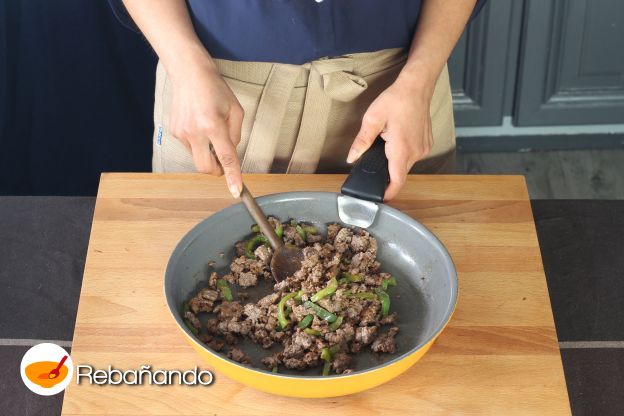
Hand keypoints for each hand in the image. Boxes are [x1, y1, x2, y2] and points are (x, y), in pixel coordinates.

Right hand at [168, 55, 243, 196]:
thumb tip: (231, 153)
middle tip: (224, 162)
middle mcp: (195, 131)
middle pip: (206, 168)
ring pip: (198, 157)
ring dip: (208, 153)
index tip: (236, 191)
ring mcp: (181, 133)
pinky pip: (190, 147)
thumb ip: (236, 135)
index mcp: (213, 125)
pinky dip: (199, 143)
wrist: (188, 72)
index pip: (225, 158)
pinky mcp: (174, 132)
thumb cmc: (214, 88)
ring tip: (210, 130)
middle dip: (217, 171)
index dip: (232, 177)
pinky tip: (200, 125)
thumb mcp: (235, 110)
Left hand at [347, 70, 434, 200]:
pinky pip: (413, 154)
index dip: (388, 193)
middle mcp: (416, 152)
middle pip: (399, 172)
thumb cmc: (396, 99)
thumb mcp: (372, 119)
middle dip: (386, 169)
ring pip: (406, 163)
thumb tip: (352, 157)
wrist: (417, 86)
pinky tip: (397, 136)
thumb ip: (361, 142)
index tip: (379, 198)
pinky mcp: (427, 143)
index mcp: (401, 149)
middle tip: (375, 156)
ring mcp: (423, 148)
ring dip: (395, 158)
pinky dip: (403, 151)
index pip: (397, 181)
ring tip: (387, 139)